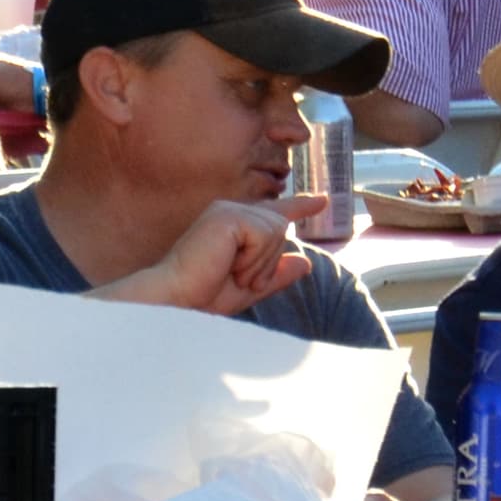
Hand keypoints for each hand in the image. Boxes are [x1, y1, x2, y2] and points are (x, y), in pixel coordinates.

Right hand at [118, 199, 315, 315]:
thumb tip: (306, 262)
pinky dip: (255, 258)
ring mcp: (228, 210)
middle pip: (281, 227)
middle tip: (237, 277)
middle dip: (267, 262)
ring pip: (277, 230)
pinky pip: (266, 234)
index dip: (301, 206)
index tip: (323, 200)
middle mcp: (231, 211)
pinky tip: (232, 265)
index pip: (275, 212)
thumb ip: (277, 274)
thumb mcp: (249, 289)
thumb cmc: (203, 295)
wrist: (178, 299)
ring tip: (232, 272)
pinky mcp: (228, 216)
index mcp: (235, 225)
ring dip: (260, 263)